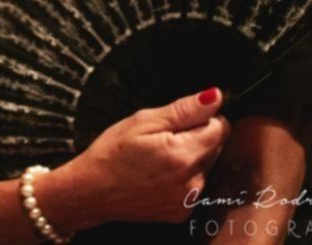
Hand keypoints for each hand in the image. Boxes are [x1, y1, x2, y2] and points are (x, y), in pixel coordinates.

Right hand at [47, 87, 230, 226]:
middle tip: (160, 139)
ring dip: (190, 159)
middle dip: (195, 139)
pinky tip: (157, 176)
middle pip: (214, 148)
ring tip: (156, 159)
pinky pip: (195, 187)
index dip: (201, 118)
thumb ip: (183, 110)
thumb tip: (215, 97)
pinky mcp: (183, 213)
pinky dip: (182, 179)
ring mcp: (189, 201)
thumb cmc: (111, 153)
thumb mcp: (142, 121)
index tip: (178, 121)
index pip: (220, 128)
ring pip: (205, 168)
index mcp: (183, 155)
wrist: (91, 192)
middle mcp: (193, 182)